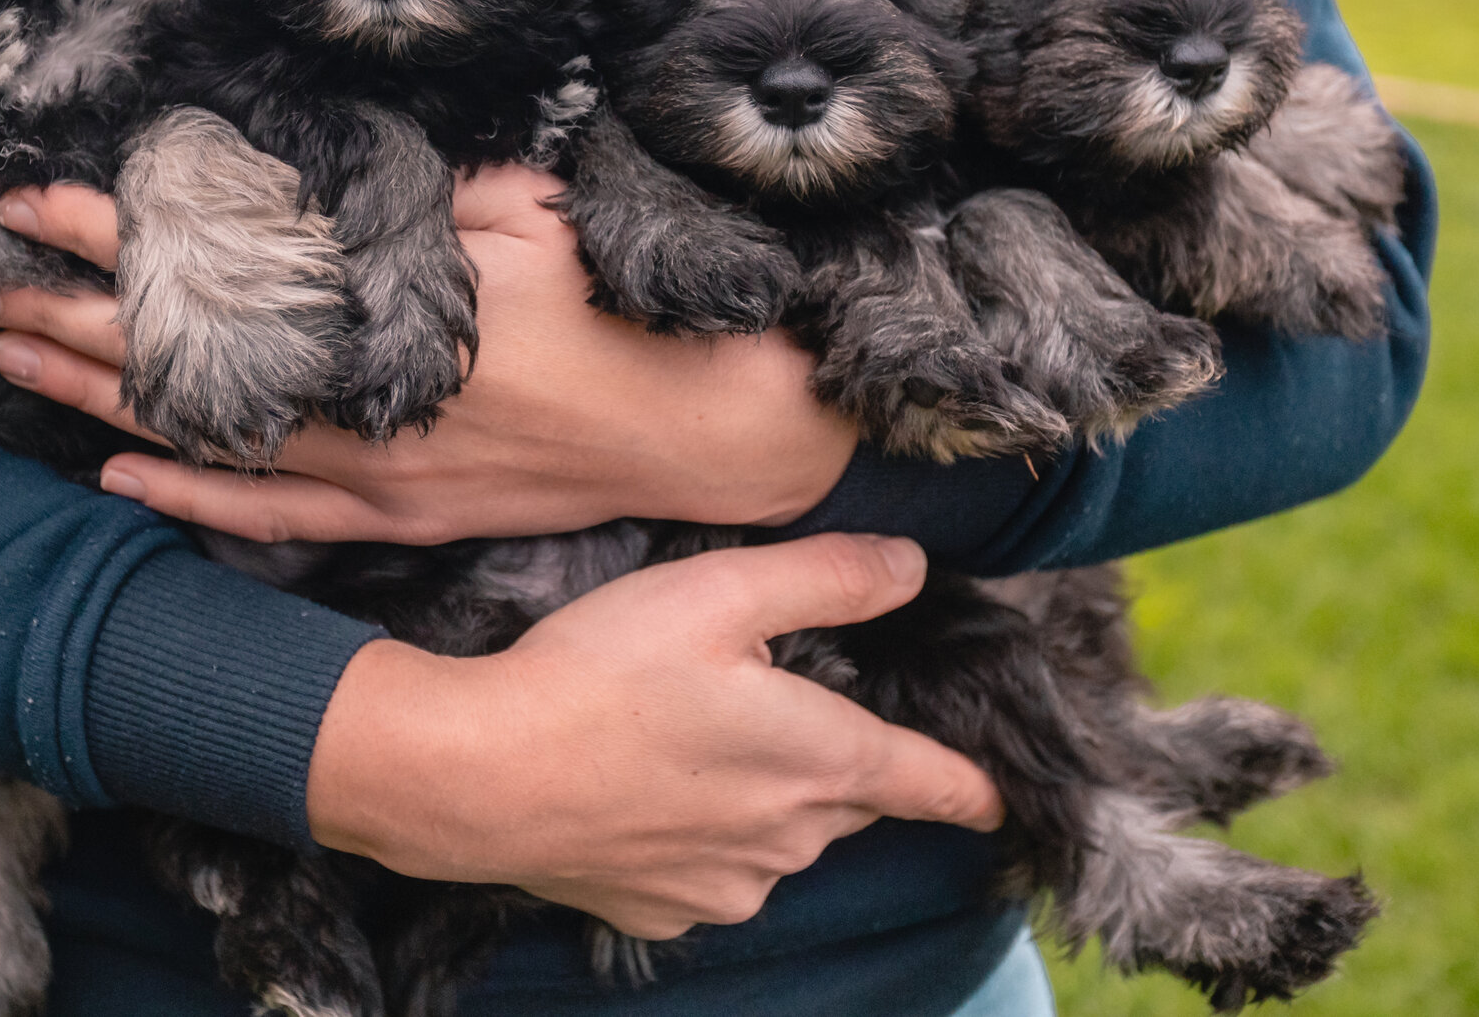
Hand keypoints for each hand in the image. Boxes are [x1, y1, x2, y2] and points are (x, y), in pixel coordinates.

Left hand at [0, 165, 859, 542]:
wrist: (707, 423)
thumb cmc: (621, 299)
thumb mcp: (527, 207)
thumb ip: (420, 193)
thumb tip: (330, 166)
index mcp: (381, 306)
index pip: (209, 265)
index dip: (114, 233)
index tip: (32, 201)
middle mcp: (360, 397)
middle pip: (181, 354)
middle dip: (72, 311)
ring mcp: (378, 468)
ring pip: (205, 434)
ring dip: (100, 396)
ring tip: (12, 361)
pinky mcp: (403, 515)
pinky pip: (271, 512)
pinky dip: (189, 494)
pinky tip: (119, 471)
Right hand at [307, 535, 1004, 935]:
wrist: (478, 777)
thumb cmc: (599, 673)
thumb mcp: (718, 593)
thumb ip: (827, 576)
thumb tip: (911, 568)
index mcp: (823, 760)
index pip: (936, 783)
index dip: (976, 785)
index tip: (1000, 794)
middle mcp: (794, 838)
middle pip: (851, 799)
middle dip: (837, 759)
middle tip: (776, 701)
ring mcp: (731, 884)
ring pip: (783, 835)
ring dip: (765, 795)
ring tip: (690, 736)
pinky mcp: (669, 910)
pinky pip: (716, 870)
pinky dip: (701, 832)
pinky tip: (647, 786)